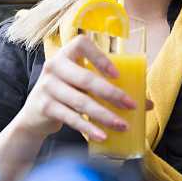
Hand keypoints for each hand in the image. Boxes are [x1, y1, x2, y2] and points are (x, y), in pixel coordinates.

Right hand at [12, 34, 151, 141]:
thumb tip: (147, 102)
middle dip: (113, 94)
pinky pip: (71, 118)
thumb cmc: (67, 94)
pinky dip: (89, 128)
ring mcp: (47, 86)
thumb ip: (107, 87)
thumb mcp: (81, 84)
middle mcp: (54, 66)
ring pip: (81, 101)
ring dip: (105, 115)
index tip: (118, 74)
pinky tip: (103, 135)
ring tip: (123, 125)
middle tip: (132, 106)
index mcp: (66, 54)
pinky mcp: (44, 106)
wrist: (33, 116)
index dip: (100, 57)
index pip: (81, 44)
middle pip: (86, 78)